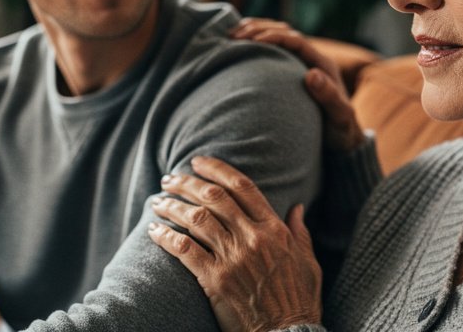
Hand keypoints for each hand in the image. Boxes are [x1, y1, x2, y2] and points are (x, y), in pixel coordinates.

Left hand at [148, 156, 321, 331]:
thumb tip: (297, 207)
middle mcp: (253, 238)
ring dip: (173, 206)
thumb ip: (300, 231)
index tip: (197, 162)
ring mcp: (233, 258)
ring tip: (158, 201)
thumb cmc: (299, 299)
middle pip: (213, 197)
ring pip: (196, 219)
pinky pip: (185, 249)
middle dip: (187, 183)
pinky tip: (154, 230)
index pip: (242, 186)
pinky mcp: (215, 280)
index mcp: (275, 229)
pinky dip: (166, 236)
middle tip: (170, 178)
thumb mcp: (308, 261)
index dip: (217, 169)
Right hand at [231, 18, 365, 151]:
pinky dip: (254, 44)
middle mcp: (311, 59)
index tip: (251, 41)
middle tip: (232, 36)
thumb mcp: (339, 116)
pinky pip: (273, 51)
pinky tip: (236, 48)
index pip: (295, 41)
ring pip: (277, 37)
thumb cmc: (340, 130)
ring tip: (230, 36)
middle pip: (284, 32)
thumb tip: (311, 74)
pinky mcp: (290, 71)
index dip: (273, 36)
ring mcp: (300, 64)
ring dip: (254, 32)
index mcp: (322, 64)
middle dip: (258, 29)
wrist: (343, 138)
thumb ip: (329, 97)